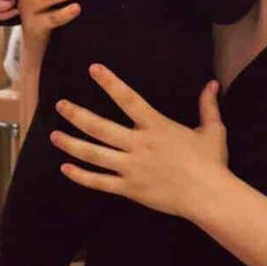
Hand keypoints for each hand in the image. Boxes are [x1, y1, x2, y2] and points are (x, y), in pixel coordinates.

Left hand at [49, 64, 228, 220]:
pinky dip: (81, 176)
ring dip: (72, 144)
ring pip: (94, 154)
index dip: (110, 82)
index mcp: (156, 125)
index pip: (128, 99)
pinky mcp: (130, 189)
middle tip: (60, 105)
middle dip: (77, 115)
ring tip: (54, 135)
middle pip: (100, 127)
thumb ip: (207, 105)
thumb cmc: (212, 162)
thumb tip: (212, 83)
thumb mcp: (212, 130)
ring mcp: (132, 168)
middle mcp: (139, 144)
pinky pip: (100, 182)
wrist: (211, 197)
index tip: (93, 69)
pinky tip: (65, 168)